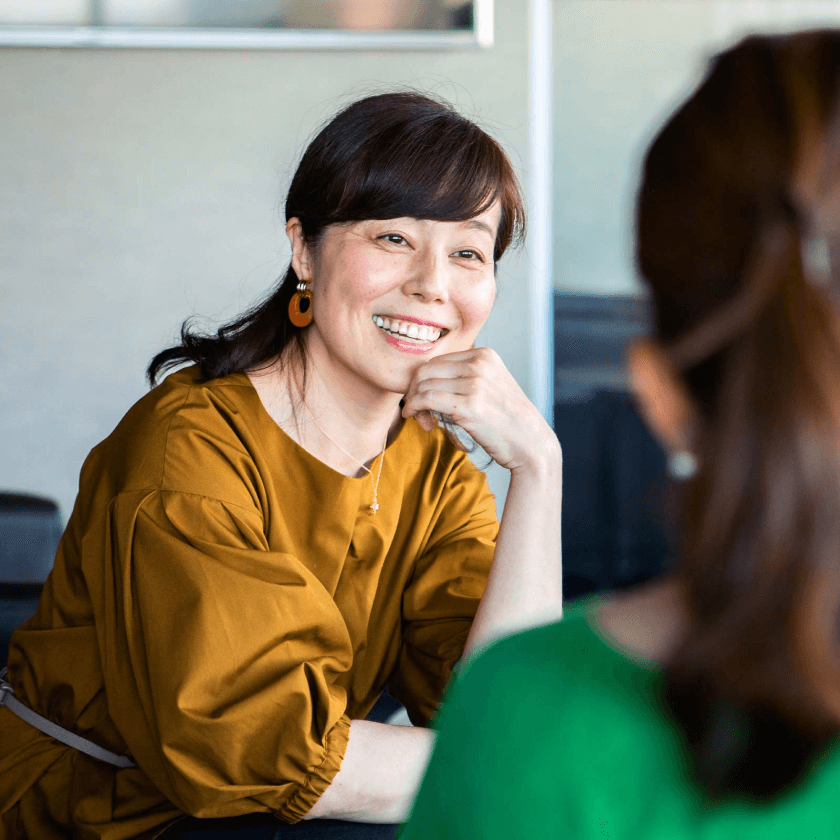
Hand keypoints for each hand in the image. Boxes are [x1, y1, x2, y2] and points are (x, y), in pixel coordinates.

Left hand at [401, 347, 559, 472]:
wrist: (531, 443)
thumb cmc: (508, 420)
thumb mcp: (491, 385)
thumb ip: (466, 376)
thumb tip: (427, 378)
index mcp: (484, 355)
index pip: (437, 360)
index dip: (424, 380)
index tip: (424, 400)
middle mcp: (479, 364)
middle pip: (426, 370)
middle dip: (415, 390)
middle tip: (418, 411)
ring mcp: (474, 383)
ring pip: (423, 385)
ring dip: (415, 404)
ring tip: (424, 421)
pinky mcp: (468, 405)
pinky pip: (426, 399)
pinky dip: (415, 408)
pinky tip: (420, 420)